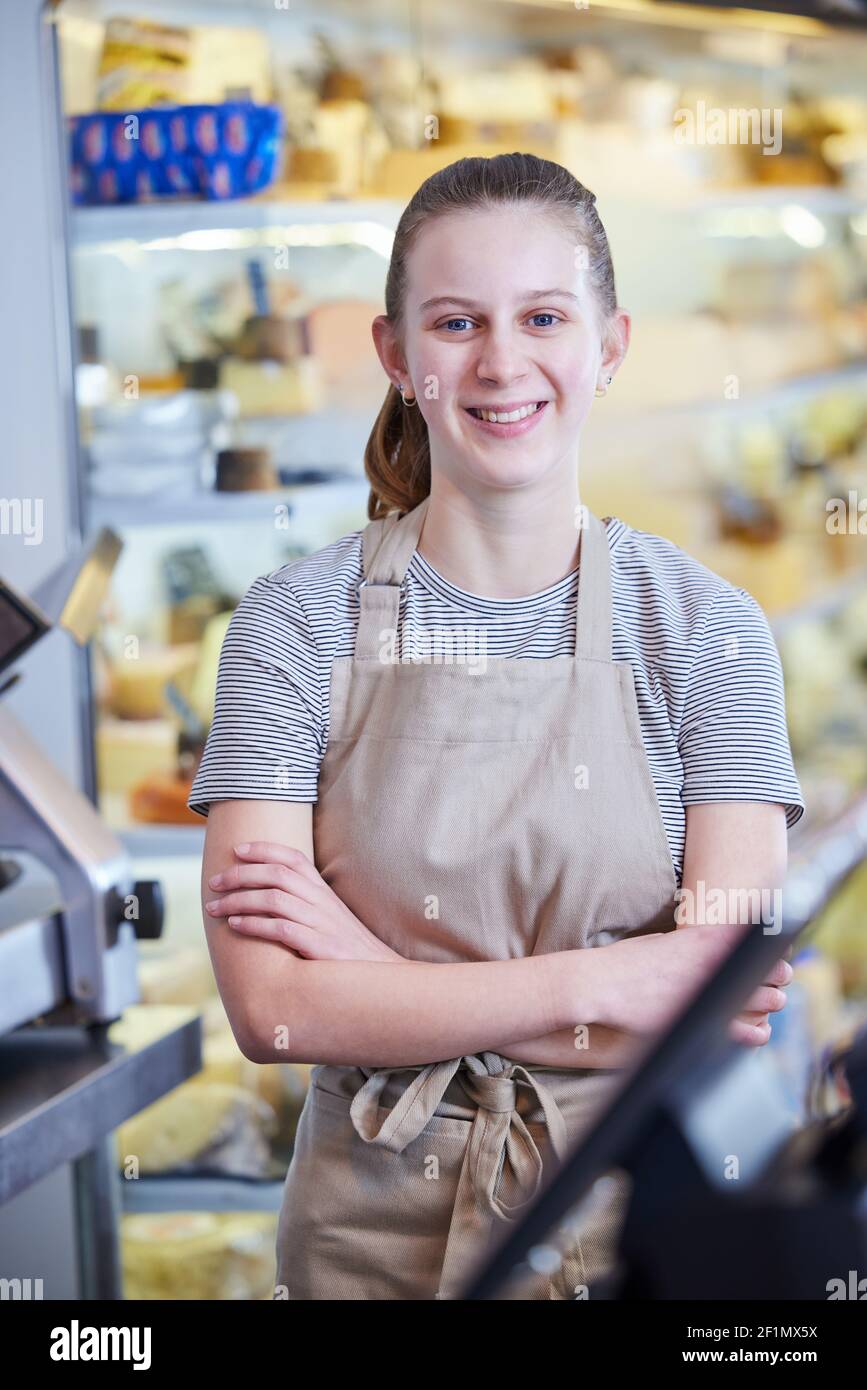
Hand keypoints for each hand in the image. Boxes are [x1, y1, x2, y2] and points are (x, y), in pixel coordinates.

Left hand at [205, 841, 404, 962]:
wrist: (379, 977)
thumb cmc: (346, 948)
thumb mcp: (328, 917)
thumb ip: (303, 902)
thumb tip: (267, 893)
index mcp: (323, 891)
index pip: (292, 858)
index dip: (263, 849)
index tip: (236, 850)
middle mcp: (322, 901)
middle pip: (276, 875)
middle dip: (240, 875)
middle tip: (214, 882)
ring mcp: (321, 923)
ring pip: (274, 899)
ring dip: (239, 900)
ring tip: (215, 907)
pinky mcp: (320, 947)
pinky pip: (281, 929)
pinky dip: (254, 925)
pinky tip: (235, 926)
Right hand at [582, 921, 789, 1046]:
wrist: (600, 985)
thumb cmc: (628, 962)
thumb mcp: (663, 940)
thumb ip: (693, 942)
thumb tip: (714, 940)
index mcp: (706, 939)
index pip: (759, 940)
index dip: (774, 950)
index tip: (776, 956)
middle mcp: (715, 964)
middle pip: (772, 970)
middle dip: (777, 978)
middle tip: (777, 982)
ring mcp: (711, 994)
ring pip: (766, 1001)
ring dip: (770, 1003)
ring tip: (769, 1004)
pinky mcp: (701, 1022)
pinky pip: (746, 1031)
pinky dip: (756, 1033)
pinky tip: (757, 1033)